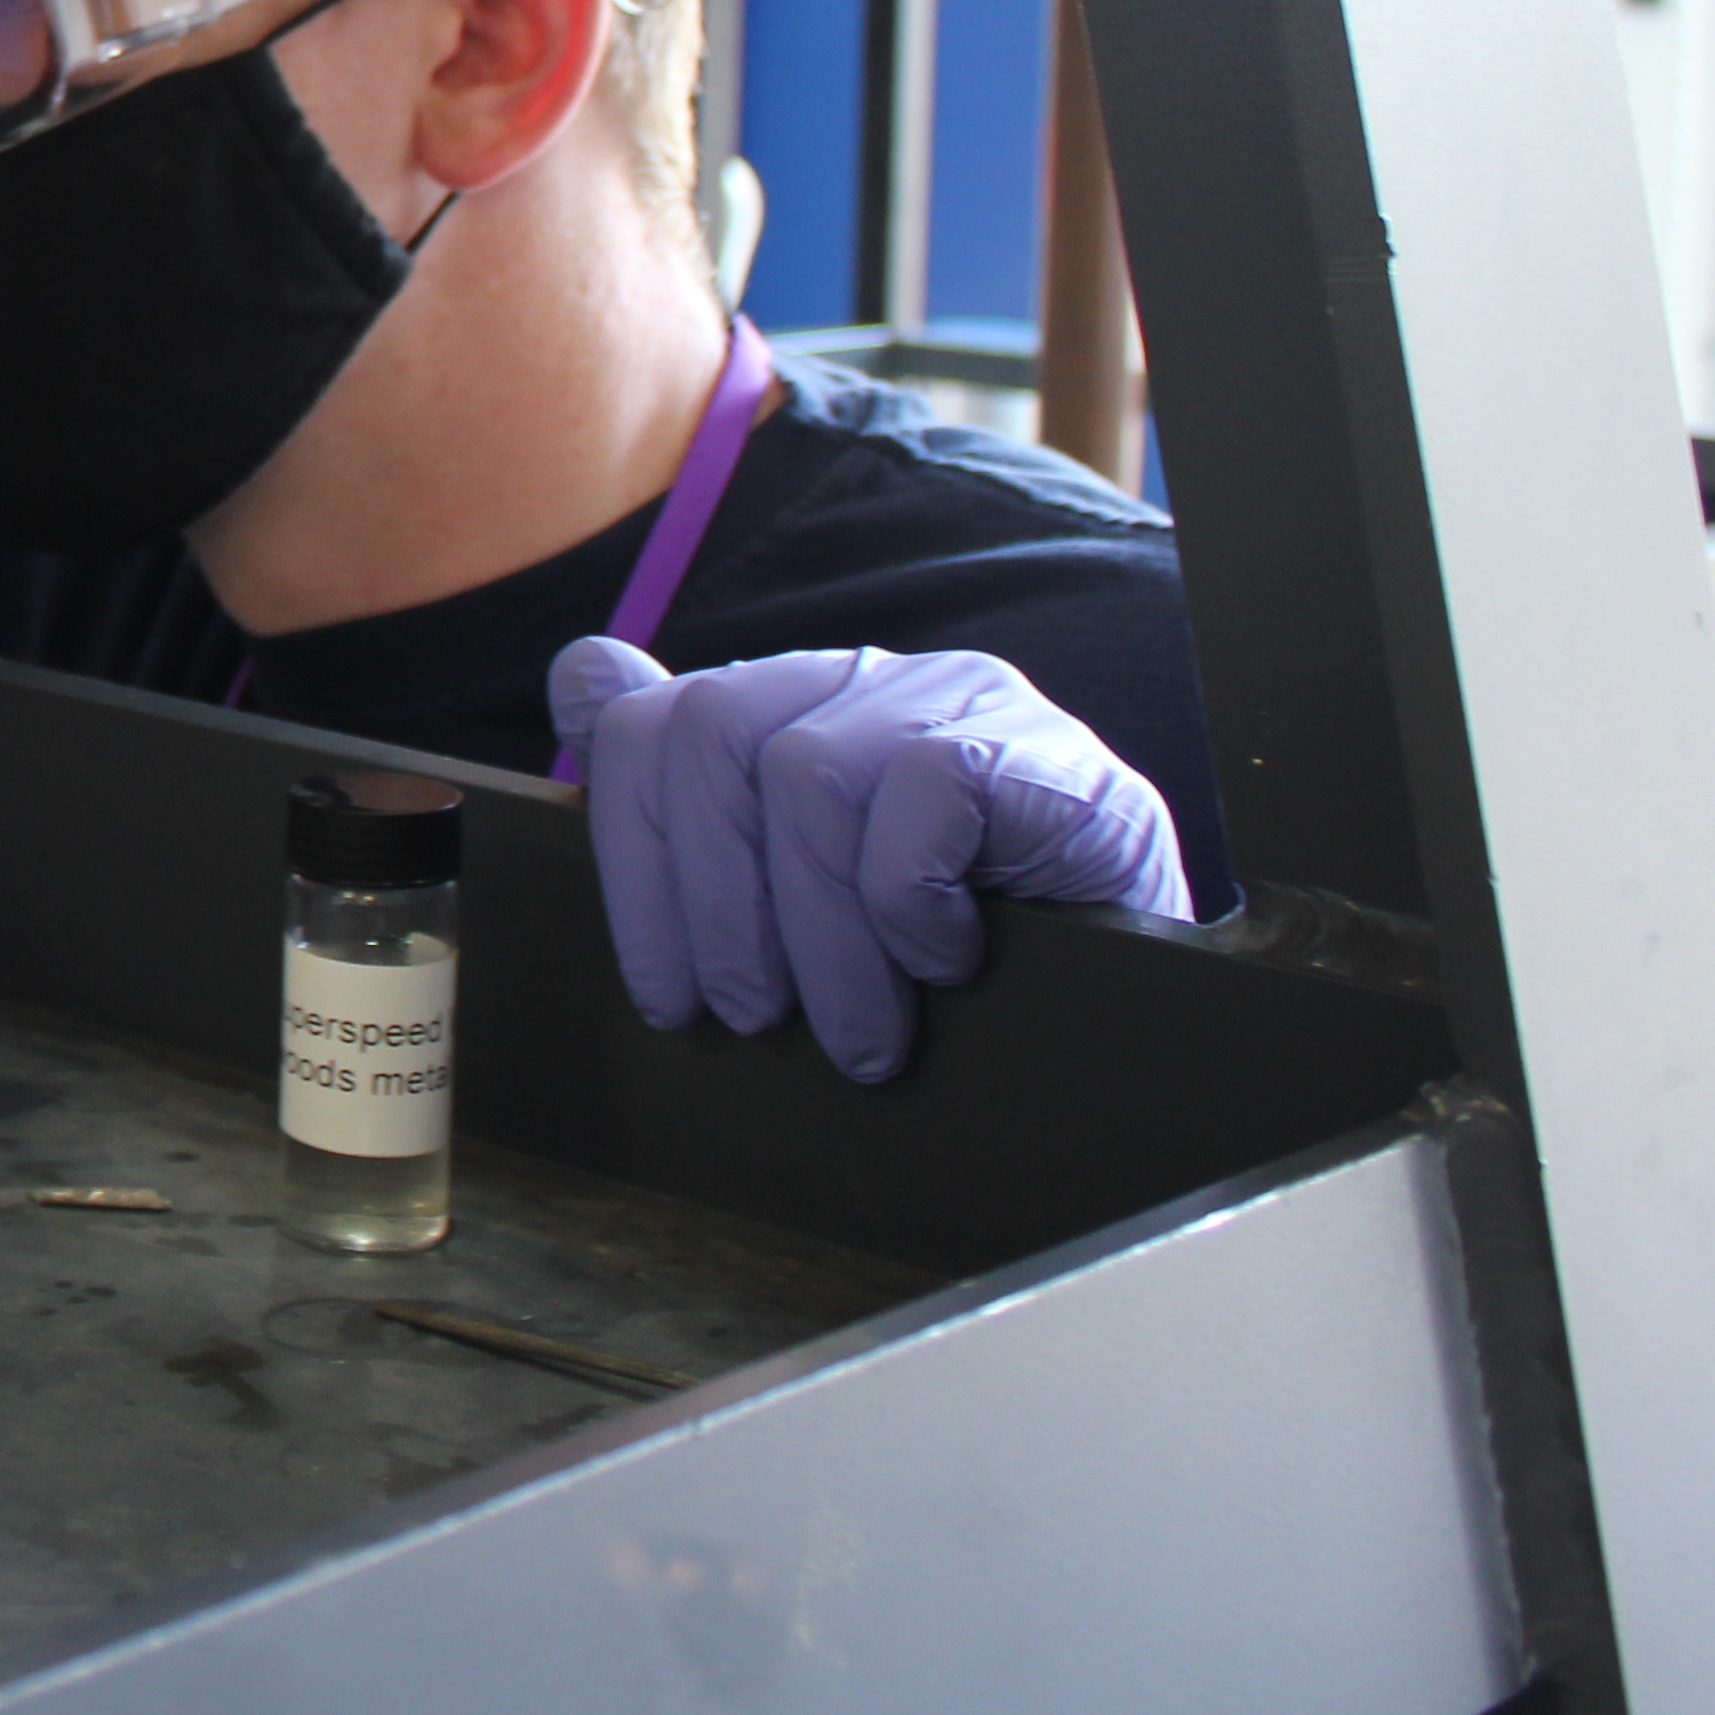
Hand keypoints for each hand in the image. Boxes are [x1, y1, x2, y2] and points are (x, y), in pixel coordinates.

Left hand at [546, 637, 1190, 1083]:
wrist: (1131, 992)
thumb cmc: (940, 954)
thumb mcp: (798, 899)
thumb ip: (695, 797)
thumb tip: (583, 679)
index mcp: (777, 709)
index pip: (645, 725)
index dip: (630, 864)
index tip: (664, 993)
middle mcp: (850, 681)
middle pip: (706, 737)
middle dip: (714, 907)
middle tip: (752, 1020)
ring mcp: (944, 695)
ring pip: (806, 777)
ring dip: (820, 936)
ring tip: (858, 1035)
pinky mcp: (1029, 741)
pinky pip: (923, 793)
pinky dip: (910, 902)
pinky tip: (940, 961)